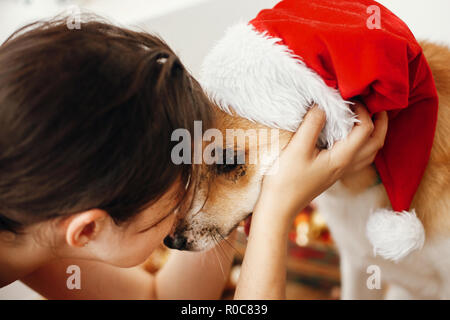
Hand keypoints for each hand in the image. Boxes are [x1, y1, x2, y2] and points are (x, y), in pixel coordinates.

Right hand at [258, 103, 387, 220]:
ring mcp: (341, 171)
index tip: (348, 98)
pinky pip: (358, 158)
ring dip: (374, 133)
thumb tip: (322, 104)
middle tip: (375, 104)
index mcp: (342, 157)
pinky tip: (349, 138)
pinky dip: (362, 144)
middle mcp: (347, 165)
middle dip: (381, 122)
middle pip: (377, 142)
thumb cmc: (285, 180)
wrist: (278, 207)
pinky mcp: (333, 174)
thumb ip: (312, 124)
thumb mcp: (297, 148)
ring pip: (370, 152)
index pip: (365, 129)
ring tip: (367, 117)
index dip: (362, 110)